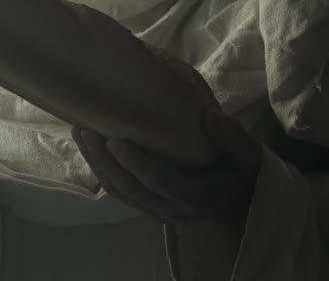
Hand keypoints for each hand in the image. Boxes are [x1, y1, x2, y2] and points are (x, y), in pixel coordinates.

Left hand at [72, 106, 263, 228]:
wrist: (243, 202)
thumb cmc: (243, 172)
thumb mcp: (249, 152)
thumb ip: (232, 136)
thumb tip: (207, 116)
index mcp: (197, 195)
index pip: (159, 181)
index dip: (135, 162)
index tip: (114, 139)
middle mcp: (173, 209)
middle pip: (130, 188)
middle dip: (104, 160)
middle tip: (85, 129)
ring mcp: (159, 212)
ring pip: (120, 192)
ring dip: (96, 164)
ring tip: (80, 133)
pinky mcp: (150, 207)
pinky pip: (120, 193)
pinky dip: (102, 171)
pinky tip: (90, 148)